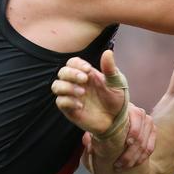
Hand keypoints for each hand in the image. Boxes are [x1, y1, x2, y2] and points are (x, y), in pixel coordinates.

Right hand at [52, 51, 154, 169]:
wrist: (117, 120)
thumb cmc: (117, 100)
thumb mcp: (116, 83)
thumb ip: (110, 69)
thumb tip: (107, 52)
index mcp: (87, 74)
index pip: (73, 62)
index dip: (77, 64)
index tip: (88, 69)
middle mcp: (76, 83)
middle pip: (63, 72)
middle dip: (71, 74)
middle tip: (84, 79)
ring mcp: (72, 96)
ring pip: (56, 85)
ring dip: (67, 87)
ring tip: (82, 92)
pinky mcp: (70, 109)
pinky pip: (60, 102)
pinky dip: (68, 101)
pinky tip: (81, 105)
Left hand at [81, 103, 155, 171]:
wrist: (113, 132)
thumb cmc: (103, 132)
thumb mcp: (94, 135)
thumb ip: (90, 138)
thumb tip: (88, 140)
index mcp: (124, 109)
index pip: (136, 115)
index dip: (133, 130)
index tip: (127, 143)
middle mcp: (138, 113)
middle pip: (140, 134)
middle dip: (130, 153)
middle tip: (118, 165)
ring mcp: (147, 122)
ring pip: (144, 143)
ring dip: (134, 157)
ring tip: (123, 167)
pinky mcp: (152, 132)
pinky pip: (150, 147)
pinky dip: (142, 157)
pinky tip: (134, 164)